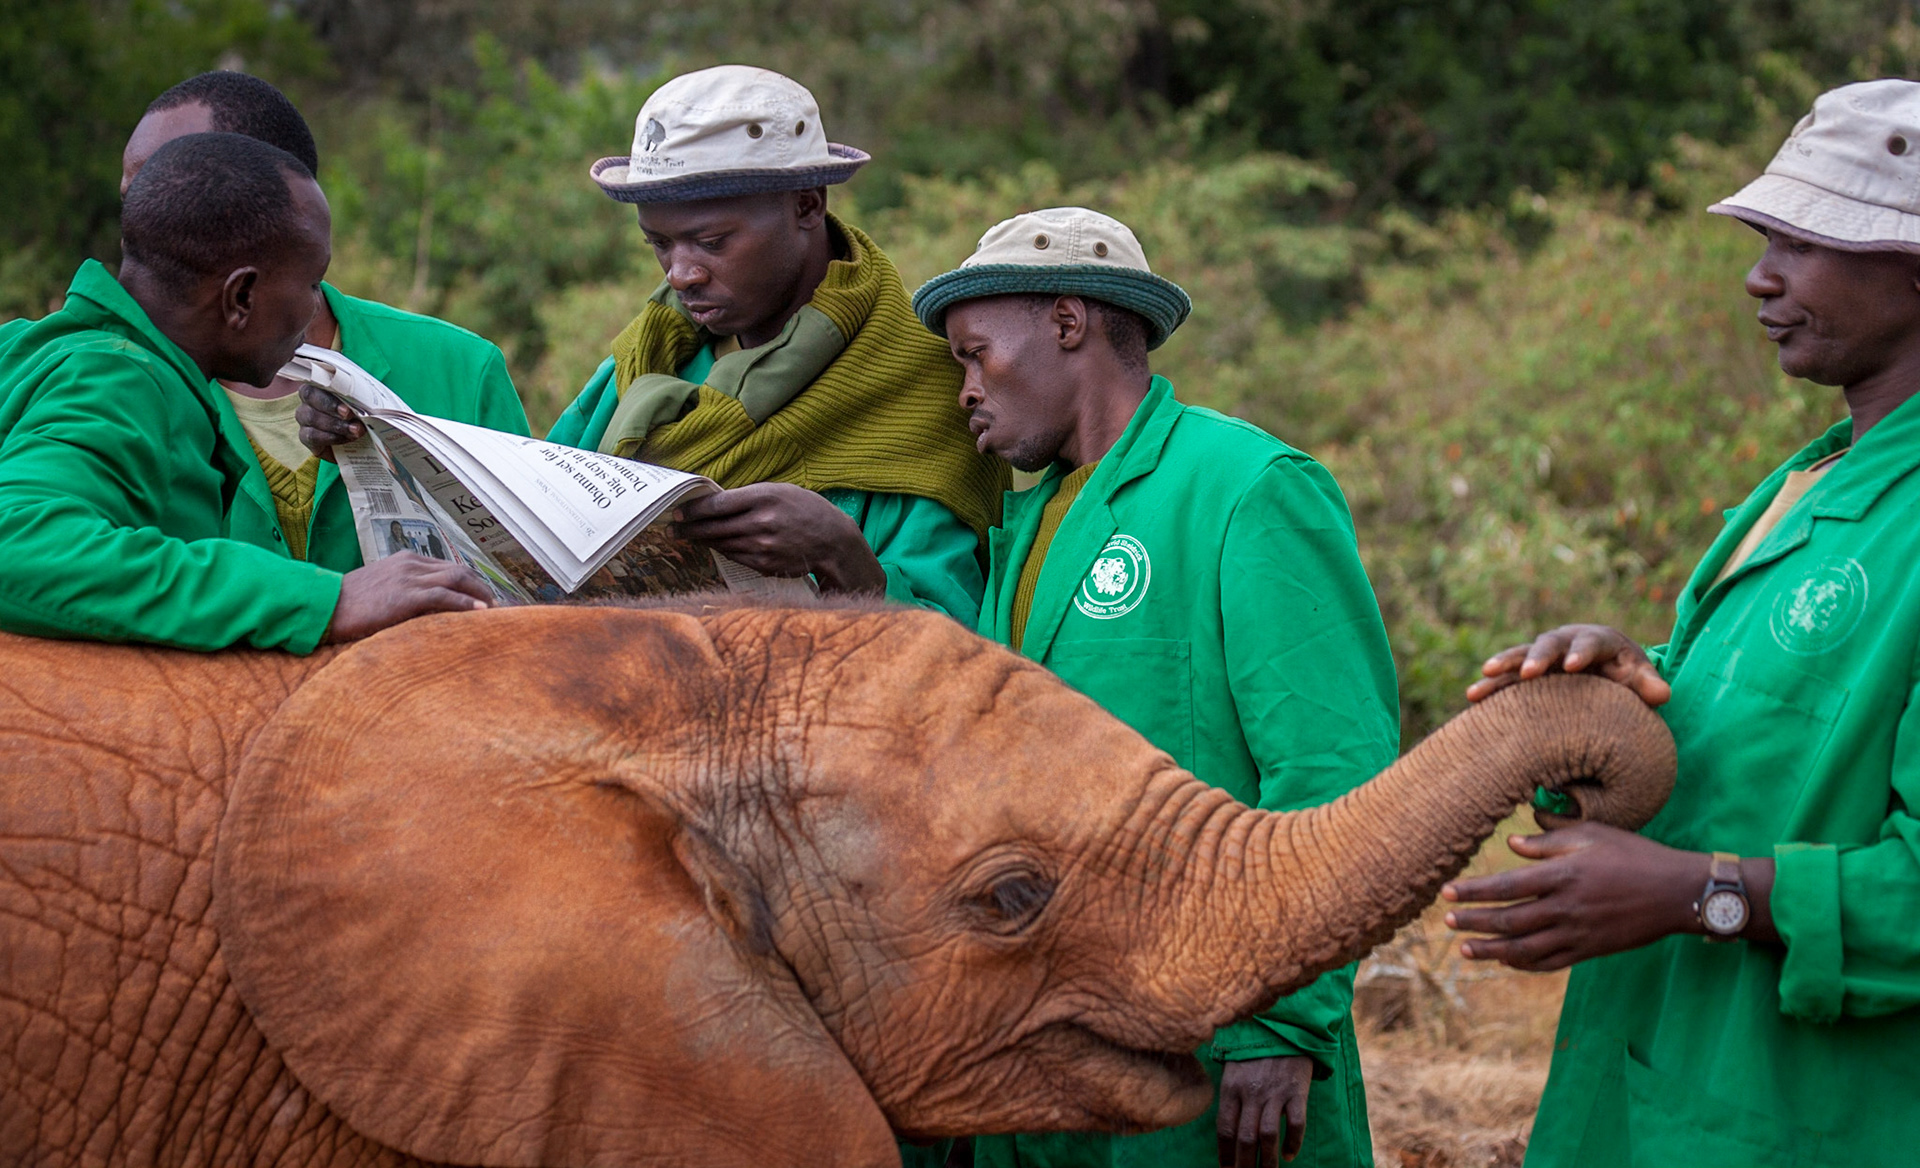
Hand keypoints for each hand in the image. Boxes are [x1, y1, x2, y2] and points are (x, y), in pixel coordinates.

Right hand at [296, 383, 364, 462]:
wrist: (362, 441)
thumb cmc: (360, 415)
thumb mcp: (364, 404)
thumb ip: (362, 398)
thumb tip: (369, 400)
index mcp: (321, 385)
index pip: (317, 379)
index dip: (330, 388)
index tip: (347, 404)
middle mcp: (308, 400)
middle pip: (310, 396)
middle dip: (332, 406)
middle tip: (351, 416)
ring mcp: (304, 419)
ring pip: (312, 417)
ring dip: (336, 425)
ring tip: (356, 431)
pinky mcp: (306, 437)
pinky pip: (312, 436)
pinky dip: (331, 438)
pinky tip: (346, 439)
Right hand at [325, 552, 490, 642]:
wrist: (323, 606)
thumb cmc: (347, 604)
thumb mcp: (379, 589)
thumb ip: (402, 590)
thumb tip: (423, 607)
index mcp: (404, 560)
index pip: (447, 567)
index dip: (469, 581)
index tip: (482, 596)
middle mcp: (410, 563)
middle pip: (458, 570)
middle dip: (480, 586)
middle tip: (496, 604)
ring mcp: (408, 577)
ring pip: (456, 578)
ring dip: (479, 593)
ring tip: (493, 609)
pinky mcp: (405, 595)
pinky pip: (443, 596)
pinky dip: (465, 602)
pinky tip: (480, 612)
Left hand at [673, 483, 886, 594]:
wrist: (833, 541)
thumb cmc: (805, 510)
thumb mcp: (780, 491)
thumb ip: (748, 496)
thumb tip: (714, 503)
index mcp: (764, 497)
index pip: (717, 504)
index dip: (693, 510)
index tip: (678, 511)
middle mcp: (761, 522)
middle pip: (714, 527)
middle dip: (689, 528)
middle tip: (672, 529)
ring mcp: (762, 546)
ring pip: (721, 543)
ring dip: (702, 541)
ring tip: (687, 537)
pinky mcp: (764, 564)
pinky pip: (734, 557)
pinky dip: (721, 550)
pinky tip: (713, 546)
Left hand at [1216, 1055, 1311, 1166]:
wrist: (1284, 1027)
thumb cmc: (1254, 1051)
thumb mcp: (1233, 1069)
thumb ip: (1230, 1096)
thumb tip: (1227, 1130)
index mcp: (1231, 1088)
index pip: (1224, 1130)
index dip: (1225, 1155)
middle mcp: (1251, 1093)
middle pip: (1245, 1138)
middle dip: (1244, 1164)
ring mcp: (1275, 1093)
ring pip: (1268, 1136)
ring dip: (1267, 1160)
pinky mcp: (1297, 1092)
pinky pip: (1295, 1124)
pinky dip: (1293, 1143)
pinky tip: (1289, 1155)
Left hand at [1442, 822, 1776, 969]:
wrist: (1677, 892)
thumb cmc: (1634, 856)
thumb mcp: (1593, 835)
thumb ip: (1549, 841)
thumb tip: (1512, 844)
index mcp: (1564, 875)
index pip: (1506, 886)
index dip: (1472, 891)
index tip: (1446, 893)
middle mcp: (1566, 907)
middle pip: (1509, 920)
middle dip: (1474, 922)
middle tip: (1447, 923)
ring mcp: (1578, 933)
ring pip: (1525, 948)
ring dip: (1491, 950)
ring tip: (1465, 949)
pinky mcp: (1590, 950)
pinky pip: (1549, 963)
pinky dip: (1523, 964)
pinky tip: (1506, 961)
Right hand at [1465, 623, 1669, 705]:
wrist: (1606, 671)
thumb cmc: (1627, 677)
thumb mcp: (1641, 679)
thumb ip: (1649, 685)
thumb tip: (1662, 695)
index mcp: (1598, 640)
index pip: (1590, 643)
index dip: (1581, 652)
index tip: (1572, 667)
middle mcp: (1567, 642)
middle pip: (1550, 643)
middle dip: (1538, 657)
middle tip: (1528, 673)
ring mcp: (1544, 654)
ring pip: (1520, 655)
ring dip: (1503, 665)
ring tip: (1485, 677)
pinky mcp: (1527, 670)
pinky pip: (1506, 675)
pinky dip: (1491, 684)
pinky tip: (1473, 697)